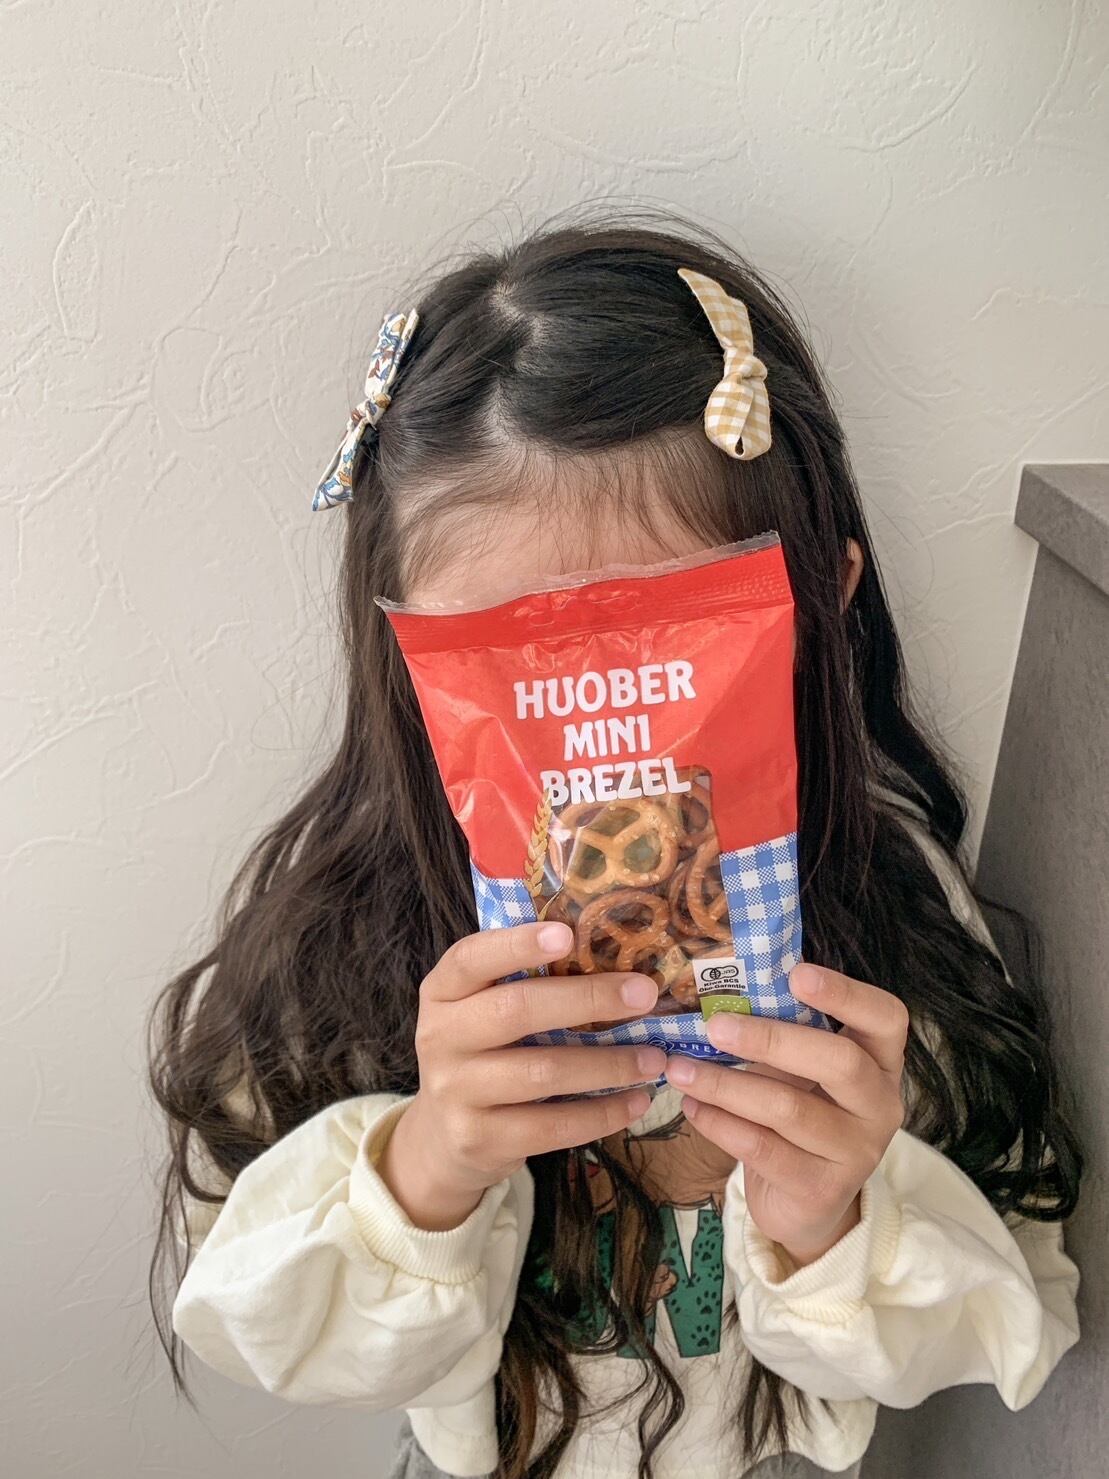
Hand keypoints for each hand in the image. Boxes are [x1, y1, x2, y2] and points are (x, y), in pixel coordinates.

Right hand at [379, 921, 664, 1230]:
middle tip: (645, 994)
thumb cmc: (481, 1053)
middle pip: (516, 1011)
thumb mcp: (480, 1010)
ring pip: (543, 1073)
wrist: (442, 1138)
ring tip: (654, 1057)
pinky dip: (601, 1113)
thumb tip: (612, 954)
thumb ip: (522, 981)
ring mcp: (457, 1091)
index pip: (471, 958)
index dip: (517, 944)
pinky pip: (552, 1125)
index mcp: (443, 992)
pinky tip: (636, 1101)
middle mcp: (441, 1038)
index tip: (567, 935)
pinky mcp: (482, 1139)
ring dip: (608, 1064)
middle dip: (588, 1000)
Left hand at [664, 963, 907, 1265]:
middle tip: (714, 1025)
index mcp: (881, 1062)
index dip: (846, 993)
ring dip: (725, 1084)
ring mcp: (856, 1152)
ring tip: (679, 1069)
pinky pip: (763, 1149)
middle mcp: (880, 1105)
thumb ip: (782, 1032)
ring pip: (789, 1108)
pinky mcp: (821, 1190)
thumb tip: (723, 986)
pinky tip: (691, 1106)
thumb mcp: (799, 1070)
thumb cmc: (799, 1113)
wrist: (804, 1205)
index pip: (886, 1018)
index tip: (796, 973)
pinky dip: (719, 1123)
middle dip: (771, 1039)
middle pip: (840, 1062)